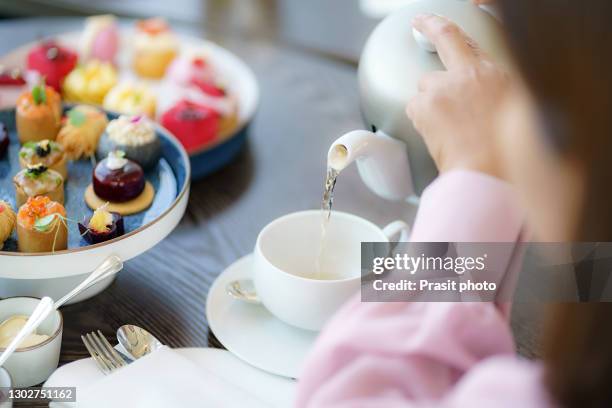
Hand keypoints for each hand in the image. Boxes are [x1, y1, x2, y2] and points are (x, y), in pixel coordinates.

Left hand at [406, 14, 511, 177]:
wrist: (487, 171)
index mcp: (492, 72)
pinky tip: (438, 135)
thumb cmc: (503, 152)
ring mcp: (442, 88)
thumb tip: (480, 92)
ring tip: (449, 129)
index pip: (460, 39)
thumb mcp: (512, 110)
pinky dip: (422, 120)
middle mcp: (466, 74)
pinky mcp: (424, 105)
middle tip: (436, 93)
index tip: (424, 22)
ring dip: (431, 104)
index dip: (436, 27)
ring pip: (425, 88)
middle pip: (436, 64)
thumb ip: (492, 91)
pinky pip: (414, 108)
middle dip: (432, 80)